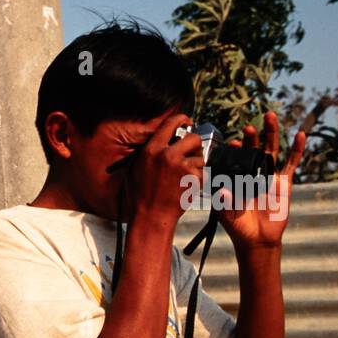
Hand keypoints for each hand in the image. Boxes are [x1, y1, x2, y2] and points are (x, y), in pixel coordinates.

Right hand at [124, 112, 202, 234]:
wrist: (150, 217)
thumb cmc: (139, 197)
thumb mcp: (134, 170)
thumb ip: (147, 153)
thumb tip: (158, 141)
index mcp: (151, 150)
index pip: (171, 123)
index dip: (182, 119)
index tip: (188, 121)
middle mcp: (167, 155)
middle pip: (193, 138)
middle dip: (195, 147)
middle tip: (190, 156)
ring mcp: (181, 166)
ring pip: (200, 158)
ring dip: (196, 167)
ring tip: (184, 179)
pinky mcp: (192, 178)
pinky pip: (203, 173)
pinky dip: (199, 180)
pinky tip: (187, 188)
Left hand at [216, 111, 306, 250]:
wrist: (257, 239)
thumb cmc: (238, 227)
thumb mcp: (227, 215)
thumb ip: (224, 202)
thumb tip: (222, 191)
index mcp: (236, 178)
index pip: (235, 159)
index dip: (234, 150)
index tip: (232, 144)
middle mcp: (252, 173)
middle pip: (253, 149)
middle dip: (252, 136)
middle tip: (249, 126)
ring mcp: (269, 176)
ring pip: (272, 150)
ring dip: (272, 133)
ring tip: (270, 116)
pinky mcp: (284, 182)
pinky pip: (291, 163)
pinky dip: (297, 149)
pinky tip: (301, 134)